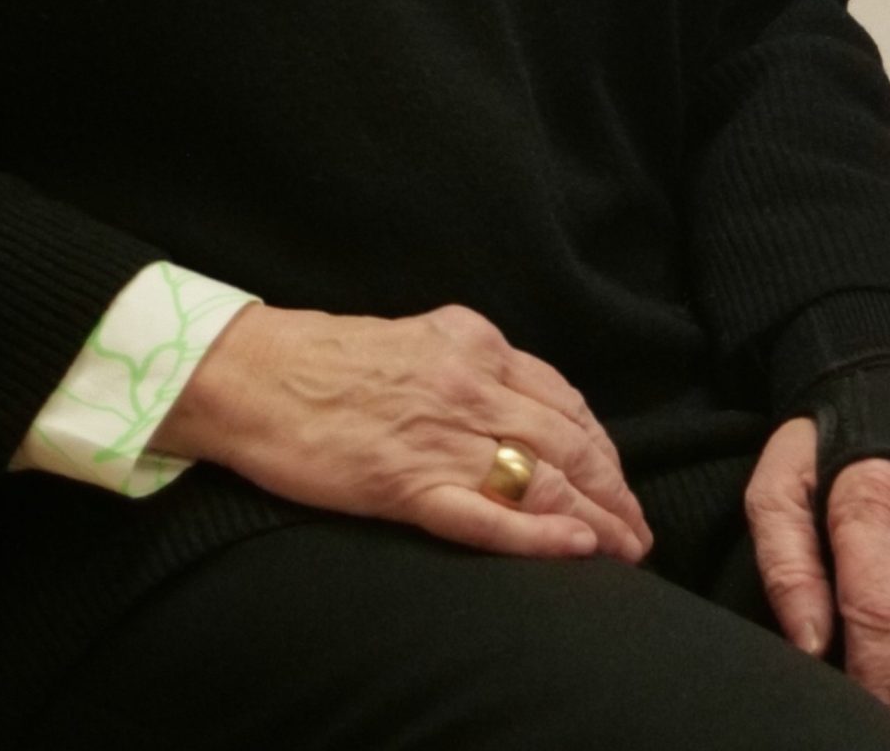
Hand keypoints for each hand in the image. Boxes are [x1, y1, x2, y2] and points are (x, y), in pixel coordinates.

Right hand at [157, 300, 654, 565]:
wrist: (250, 373)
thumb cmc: (322, 357)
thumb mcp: (415, 338)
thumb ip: (469, 365)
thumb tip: (517, 403)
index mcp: (473, 341)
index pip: (563, 397)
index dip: (602, 445)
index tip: (620, 478)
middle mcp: (471, 382)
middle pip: (569, 441)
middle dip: (614, 489)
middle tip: (638, 529)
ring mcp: (442, 436)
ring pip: (545, 480)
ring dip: (597, 520)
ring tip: (625, 552)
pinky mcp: (408, 485)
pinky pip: (490, 517)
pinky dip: (541, 537)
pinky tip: (577, 550)